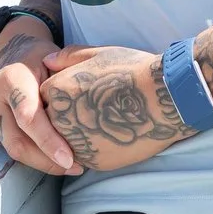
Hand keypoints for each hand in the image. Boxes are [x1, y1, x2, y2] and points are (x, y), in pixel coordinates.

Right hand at [0, 27, 77, 174]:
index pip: (28, 117)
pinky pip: (9, 147)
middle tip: (76, 167)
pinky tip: (53, 159)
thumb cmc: (41, 59)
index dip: (48, 141)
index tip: (70, 159)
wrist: (9, 55)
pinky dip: (32, 155)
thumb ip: (71, 77)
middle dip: (47, 160)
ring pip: (12, 149)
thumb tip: (96, 106)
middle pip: (17, 141)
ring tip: (70, 167)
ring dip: (41, 162)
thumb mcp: (57, 59)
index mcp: (11, 79)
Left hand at [37, 44, 192, 172]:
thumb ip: (68, 57)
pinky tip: (115, 135)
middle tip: (101, 108)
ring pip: (69, 142)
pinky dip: (97, 148)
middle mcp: (59, 119)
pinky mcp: (92, 160)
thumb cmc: (134, 70)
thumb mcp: (100, 53)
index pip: (48, 96)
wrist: (165, 97)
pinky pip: (87, 156)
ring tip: (109, 122)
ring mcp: (75, 142)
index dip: (67, 93)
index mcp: (56, 90)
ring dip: (82, 135)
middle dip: (72, 116)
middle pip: (54, 121)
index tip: (86, 91)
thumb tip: (48, 62)